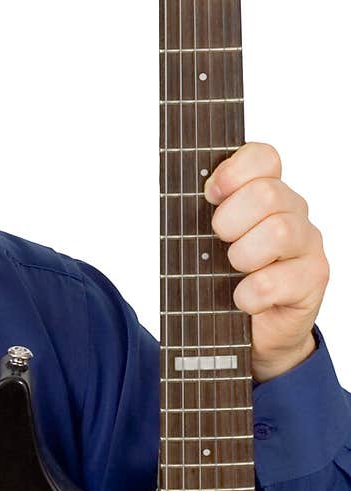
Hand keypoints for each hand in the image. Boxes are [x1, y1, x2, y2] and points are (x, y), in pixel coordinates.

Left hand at [203, 142, 329, 382]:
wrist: (257, 333)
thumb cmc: (228, 281)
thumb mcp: (207, 242)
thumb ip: (199, 215)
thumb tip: (177, 194)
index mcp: (268, 193)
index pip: (263, 157)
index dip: (234, 171)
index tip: (210, 194)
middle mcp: (293, 212)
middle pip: (267, 193)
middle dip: (230, 221)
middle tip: (219, 241)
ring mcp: (307, 244)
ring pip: (279, 232)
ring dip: (243, 255)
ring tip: (234, 271)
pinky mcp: (313, 279)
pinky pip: (275, 281)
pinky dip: (249, 294)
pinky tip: (243, 299)